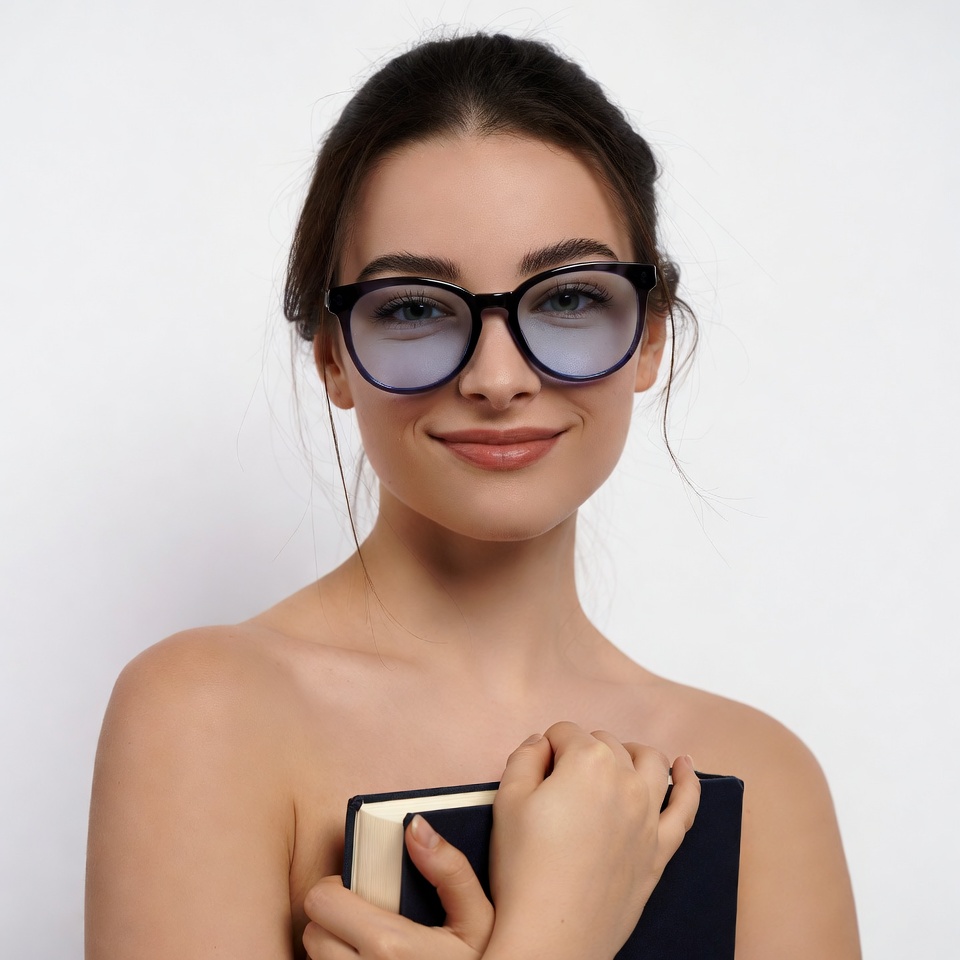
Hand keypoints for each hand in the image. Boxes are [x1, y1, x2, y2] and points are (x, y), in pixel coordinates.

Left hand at [302, 813, 493, 958]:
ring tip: (369, 946)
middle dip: (334, 920)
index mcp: (389, 946)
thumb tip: (416, 826)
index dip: (337, 890)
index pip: (321, 901)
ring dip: (335, 949)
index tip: (360, 892)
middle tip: (365, 919)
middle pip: (313, 932)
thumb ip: (450, 868)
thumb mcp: (479, 917)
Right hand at [484, 722, 699, 959]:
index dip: (545, 750)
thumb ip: (524, 757)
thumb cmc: (525, 869)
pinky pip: (686, 805)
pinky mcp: (661, 847)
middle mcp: (625, 779)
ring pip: (649, 762)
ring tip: (615, 760)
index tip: (535, 774)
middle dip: (581, 751)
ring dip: (630, 753)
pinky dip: (689, 781)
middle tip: (557, 783)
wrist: (552, 935)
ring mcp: (649, 814)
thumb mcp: (507, 801)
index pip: (564, 733)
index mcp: (587, 761)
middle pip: (604, 744)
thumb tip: (541, 743)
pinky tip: (686, 766)